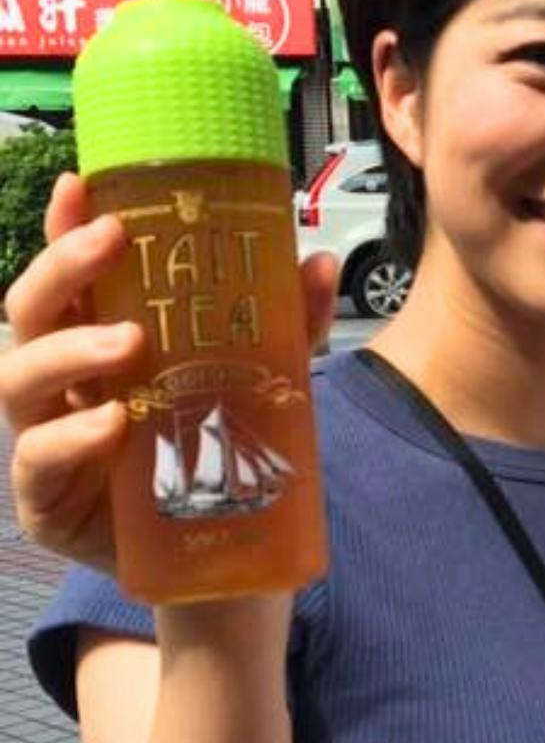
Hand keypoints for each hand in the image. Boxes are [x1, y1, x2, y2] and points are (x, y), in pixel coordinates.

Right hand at [2, 173, 338, 573]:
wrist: (216, 558)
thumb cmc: (220, 449)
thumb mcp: (265, 378)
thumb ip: (290, 324)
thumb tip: (317, 264)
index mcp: (100, 338)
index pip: (73, 273)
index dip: (64, 225)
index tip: (82, 184)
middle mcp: (63, 381)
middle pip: (30, 313)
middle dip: (62, 268)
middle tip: (111, 241)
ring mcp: (48, 437)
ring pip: (20, 379)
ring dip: (69, 349)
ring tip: (127, 342)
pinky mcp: (48, 501)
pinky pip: (39, 461)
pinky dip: (72, 437)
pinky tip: (110, 423)